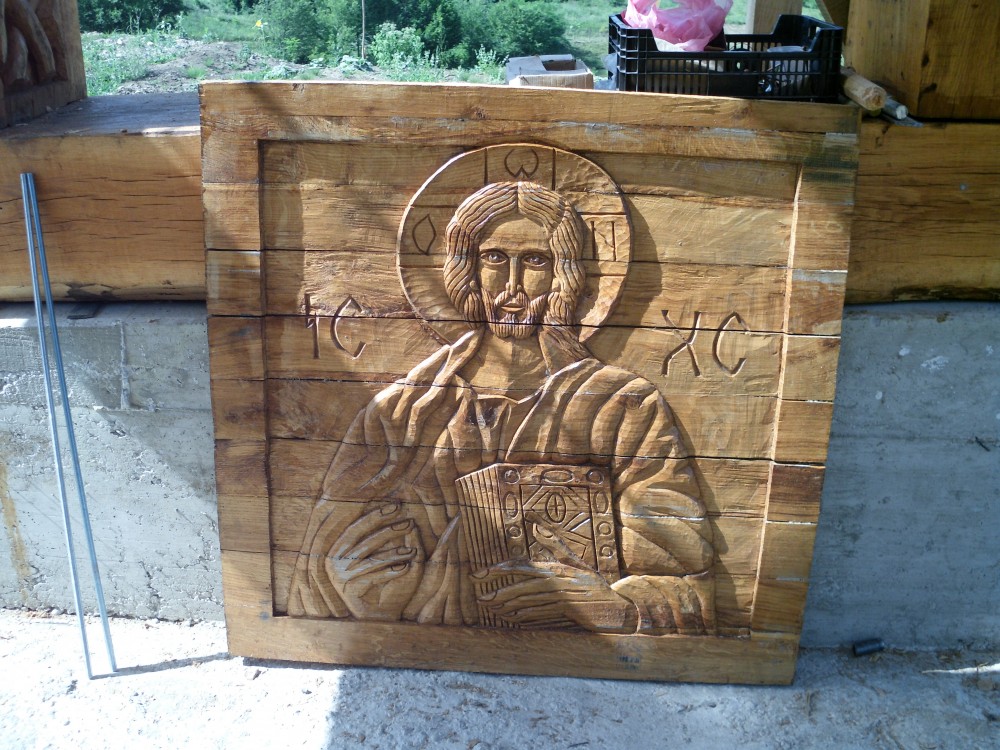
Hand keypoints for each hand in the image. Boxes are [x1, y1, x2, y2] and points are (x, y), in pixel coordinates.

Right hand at [325, 503, 424, 620]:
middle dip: (386, 530)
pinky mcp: (348, 591)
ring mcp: (340, 576)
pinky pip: (371, 577)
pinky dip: (389, 572)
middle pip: (361, 540)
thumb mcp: (393, 557)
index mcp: (341, 547)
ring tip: (413, 551)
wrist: (382, 615)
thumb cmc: (388, 583)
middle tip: (408, 523)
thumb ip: (395, 538)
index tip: (397, 506)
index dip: (376, 515)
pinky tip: (405, 568)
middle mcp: (335, 560)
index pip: (357, 526)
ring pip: (369, 559)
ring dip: (392, 553)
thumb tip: (406, 516)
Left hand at [473, 521, 637, 633]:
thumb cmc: (592, 582)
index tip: (480, 574)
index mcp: (555, 568)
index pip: (521, 567)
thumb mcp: (574, 560)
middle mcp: (555, 584)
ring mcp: (558, 601)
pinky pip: (536, 616)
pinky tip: (509, 618)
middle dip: (497, 592)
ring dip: (506, 606)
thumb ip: (554, 543)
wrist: (615, 607)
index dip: (498, 570)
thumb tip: (534, 525)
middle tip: (479, 597)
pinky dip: (521, 617)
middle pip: (520, 588)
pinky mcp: (562, 615)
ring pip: (525, 603)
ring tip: (490, 607)